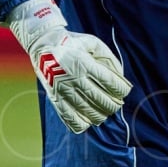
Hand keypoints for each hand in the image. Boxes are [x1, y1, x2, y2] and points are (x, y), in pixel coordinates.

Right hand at [0, 0, 131, 132]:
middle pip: (99, 98)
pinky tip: (89, 122)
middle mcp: (73, 78)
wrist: (42, 45)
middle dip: (113, 104)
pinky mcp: (54, 98)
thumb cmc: (73, 43)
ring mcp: (63, 90)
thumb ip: (108, 58)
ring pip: (86, 110)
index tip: (125, 91)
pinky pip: (68, 116)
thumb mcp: (92, 43)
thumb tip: (120, 76)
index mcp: (84, 63)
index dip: (121, 89)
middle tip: (117, 104)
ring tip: (106, 113)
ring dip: (100, 115)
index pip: (109, 81)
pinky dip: (81, 123)